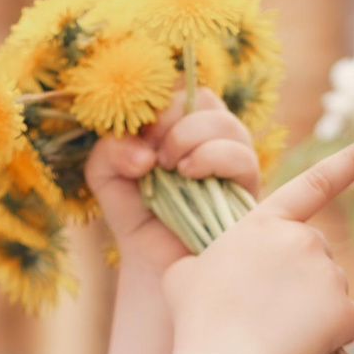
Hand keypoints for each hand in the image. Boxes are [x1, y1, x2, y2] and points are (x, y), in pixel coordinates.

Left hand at [84, 89, 260, 276]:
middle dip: (173, 121)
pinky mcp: (246, 189)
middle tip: (154, 154)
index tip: (139, 134)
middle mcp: (209, 138)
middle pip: (204, 99)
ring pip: (227, 124)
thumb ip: (109, 151)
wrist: (154, 263)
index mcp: (178, 125)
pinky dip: (213, 158)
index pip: (177, 90)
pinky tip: (188, 175)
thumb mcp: (106, 176)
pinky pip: (242, 159)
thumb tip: (145, 154)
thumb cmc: (134, 214)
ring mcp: (232, 162)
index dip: (158, 105)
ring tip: (170, 167)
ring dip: (191, 138)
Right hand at [162, 135, 353, 353]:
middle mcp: (303, 240)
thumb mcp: (183, 275)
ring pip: (330, 289)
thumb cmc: (198, 322)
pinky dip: (331, 337)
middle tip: (266, 312)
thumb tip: (205, 268)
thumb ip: (205, 260)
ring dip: (313, 309)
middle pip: (315, 254)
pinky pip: (346, 322)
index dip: (352, 160)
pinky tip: (301, 349)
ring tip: (276, 333)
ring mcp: (328, 274)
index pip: (314, 184)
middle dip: (301, 278)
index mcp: (264, 224)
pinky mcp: (346, 311)